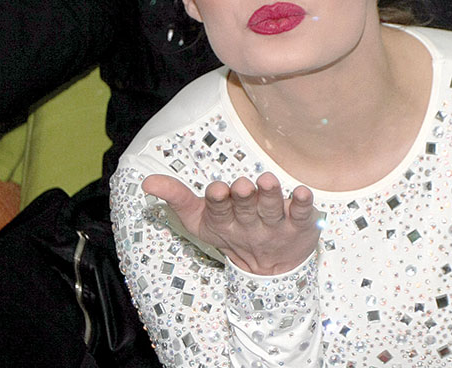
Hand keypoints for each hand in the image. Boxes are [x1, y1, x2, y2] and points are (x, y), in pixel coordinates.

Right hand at [143, 172, 320, 274]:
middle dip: (245, 197)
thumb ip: (175, 197)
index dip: (219, 201)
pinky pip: (303, 214)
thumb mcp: (199, 219)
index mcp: (225, 221)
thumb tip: (147, 182)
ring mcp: (276, 226)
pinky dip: (304, 204)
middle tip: (243, 185)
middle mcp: (250, 224)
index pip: (219, 210)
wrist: (272, 269)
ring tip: (268, 181)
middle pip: (247, 209)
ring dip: (271, 195)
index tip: (217, 189)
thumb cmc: (231, 232)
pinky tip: (304, 193)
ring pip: (273, 209)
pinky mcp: (300, 224)